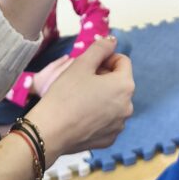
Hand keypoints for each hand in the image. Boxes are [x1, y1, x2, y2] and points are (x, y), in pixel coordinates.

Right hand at [29, 37, 134, 161]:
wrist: (50, 132)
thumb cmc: (65, 94)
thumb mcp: (81, 64)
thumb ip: (100, 48)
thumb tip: (112, 40)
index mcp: (125, 85)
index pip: (122, 61)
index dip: (105, 58)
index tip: (88, 65)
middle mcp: (128, 106)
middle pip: (118, 82)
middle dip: (103, 77)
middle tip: (80, 81)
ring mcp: (119, 125)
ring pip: (113, 101)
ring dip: (101, 96)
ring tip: (79, 98)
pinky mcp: (109, 139)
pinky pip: (107, 120)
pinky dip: (98, 114)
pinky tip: (80, 115)